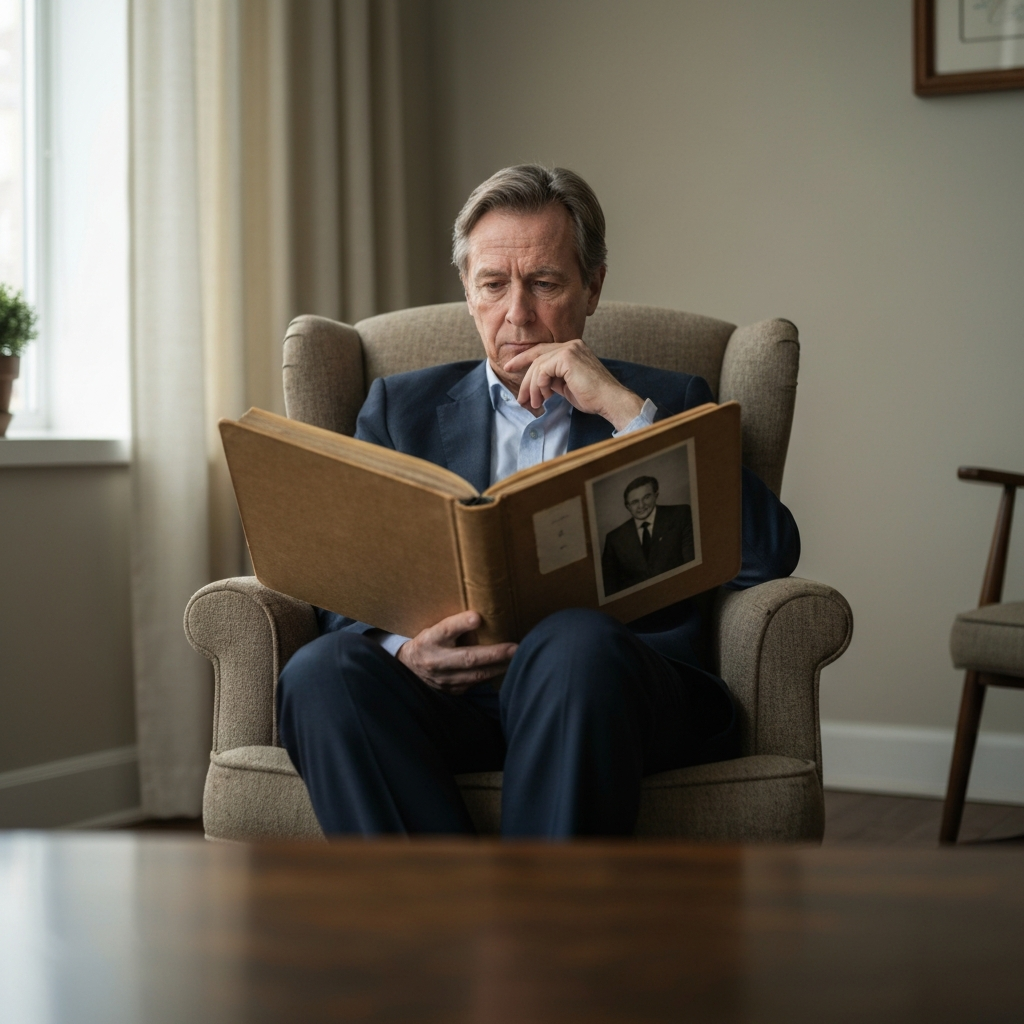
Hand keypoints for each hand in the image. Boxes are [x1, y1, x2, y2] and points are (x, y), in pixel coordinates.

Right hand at [396, 611, 517, 694]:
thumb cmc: (429, 642)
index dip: (461, 624)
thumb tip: (485, 622)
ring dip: (499, 667)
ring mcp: (444, 679)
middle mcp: (436, 661)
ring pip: (475, 675)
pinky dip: (492, 675)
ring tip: (517, 658)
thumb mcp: (435, 630)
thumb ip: (456, 628)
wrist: (409, 669)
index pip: (445, 630)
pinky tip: (506, 668)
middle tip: (515, 648)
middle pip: (467, 658)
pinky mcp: (453, 690)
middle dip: (493, 653)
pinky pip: (476, 683)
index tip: (477, 617)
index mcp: (430, 640)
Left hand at [503, 338, 643, 430]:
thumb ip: (552, 379)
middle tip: (519, 397)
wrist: (609, 400)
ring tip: (534, 404)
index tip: (509, 367)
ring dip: (532, 388)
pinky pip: (543, 370)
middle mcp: (571, 345)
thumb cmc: (592, 397)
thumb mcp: (567, 386)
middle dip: (524, 377)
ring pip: (538, 365)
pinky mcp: (567, 357)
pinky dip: (540, 385)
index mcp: (572, 349)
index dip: (524, 359)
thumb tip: (536, 385)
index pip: (542, 351)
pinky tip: (546, 397)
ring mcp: (569, 349)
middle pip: (536, 356)